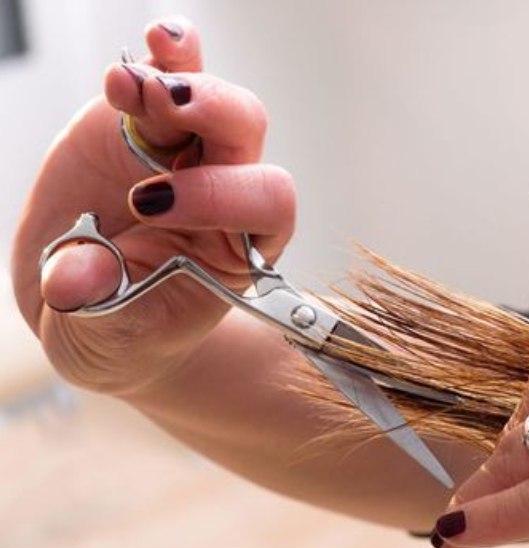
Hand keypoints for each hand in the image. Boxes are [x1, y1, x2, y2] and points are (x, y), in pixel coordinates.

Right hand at [12, 16, 294, 396]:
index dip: (220, 195)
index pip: (265, 204)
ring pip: (212, 99)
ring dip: (177, 79)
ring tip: (128, 86)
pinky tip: (155, 42)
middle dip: (213, 112)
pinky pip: (174, 74)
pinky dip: (169, 53)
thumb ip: (97, 311)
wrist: (88, 304)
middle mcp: (225, 192)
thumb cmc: (120, 329)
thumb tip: (75, 281)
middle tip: (163, 108)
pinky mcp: (145, 124)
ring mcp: (186, 153)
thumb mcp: (104, 337)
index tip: (151, 205)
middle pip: (246, 133)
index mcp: (239, 248)